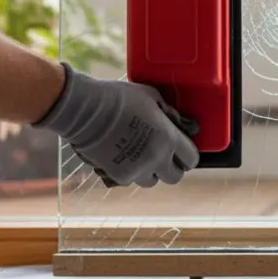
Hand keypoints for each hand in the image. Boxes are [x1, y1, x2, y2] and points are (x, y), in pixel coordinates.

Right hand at [34, 63, 199, 187]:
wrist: (86, 110)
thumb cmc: (120, 98)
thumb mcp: (153, 98)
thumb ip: (170, 114)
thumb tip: (183, 123)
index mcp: (169, 138)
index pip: (191, 159)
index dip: (188, 156)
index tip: (182, 152)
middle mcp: (156, 158)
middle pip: (174, 177)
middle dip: (171, 168)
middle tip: (163, 157)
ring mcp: (137, 170)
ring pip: (151, 181)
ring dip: (150, 171)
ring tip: (140, 155)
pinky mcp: (118, 176)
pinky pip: (131, 179)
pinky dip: (130, 172)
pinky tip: (123, 157)